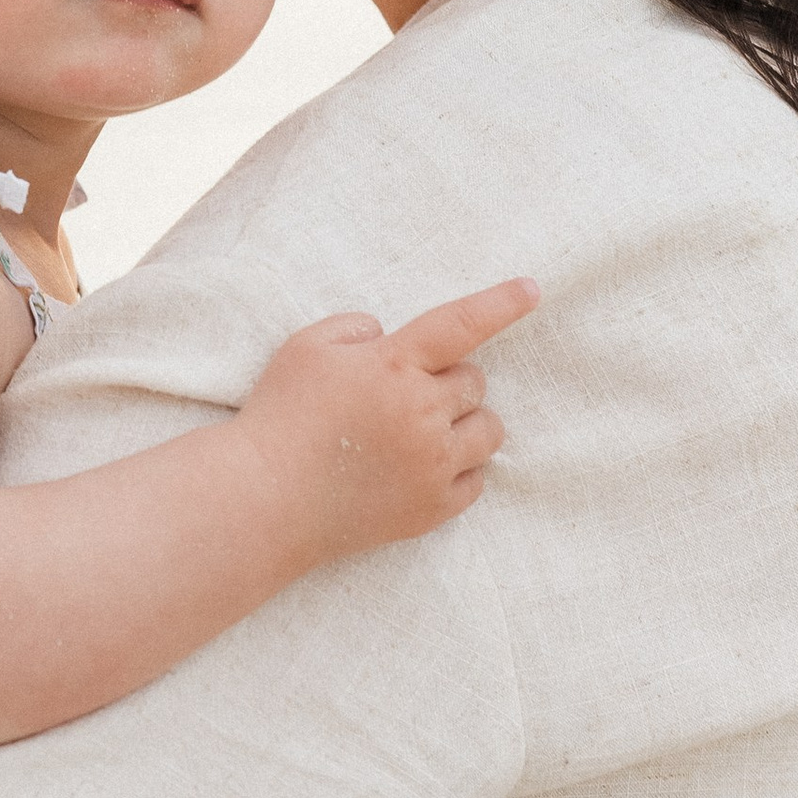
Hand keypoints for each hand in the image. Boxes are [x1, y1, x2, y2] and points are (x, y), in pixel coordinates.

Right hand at [235, 278, 538, 563]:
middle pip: (474, 381)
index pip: (461, 324)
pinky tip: (421, 467)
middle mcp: (423, 413)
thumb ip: (357, 329)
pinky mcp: (433, 508)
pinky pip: (477, 480)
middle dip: (447, 381)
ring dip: (465, 423)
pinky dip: (458, 468)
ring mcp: (432, 465)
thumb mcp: (305, 348)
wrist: (264, 500)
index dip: (501, 303)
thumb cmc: (280, 417)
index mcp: (394, 366)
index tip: (532, 289)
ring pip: (489, 430)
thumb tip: (389, 339)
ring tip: (423, 431)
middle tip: (404, 396)